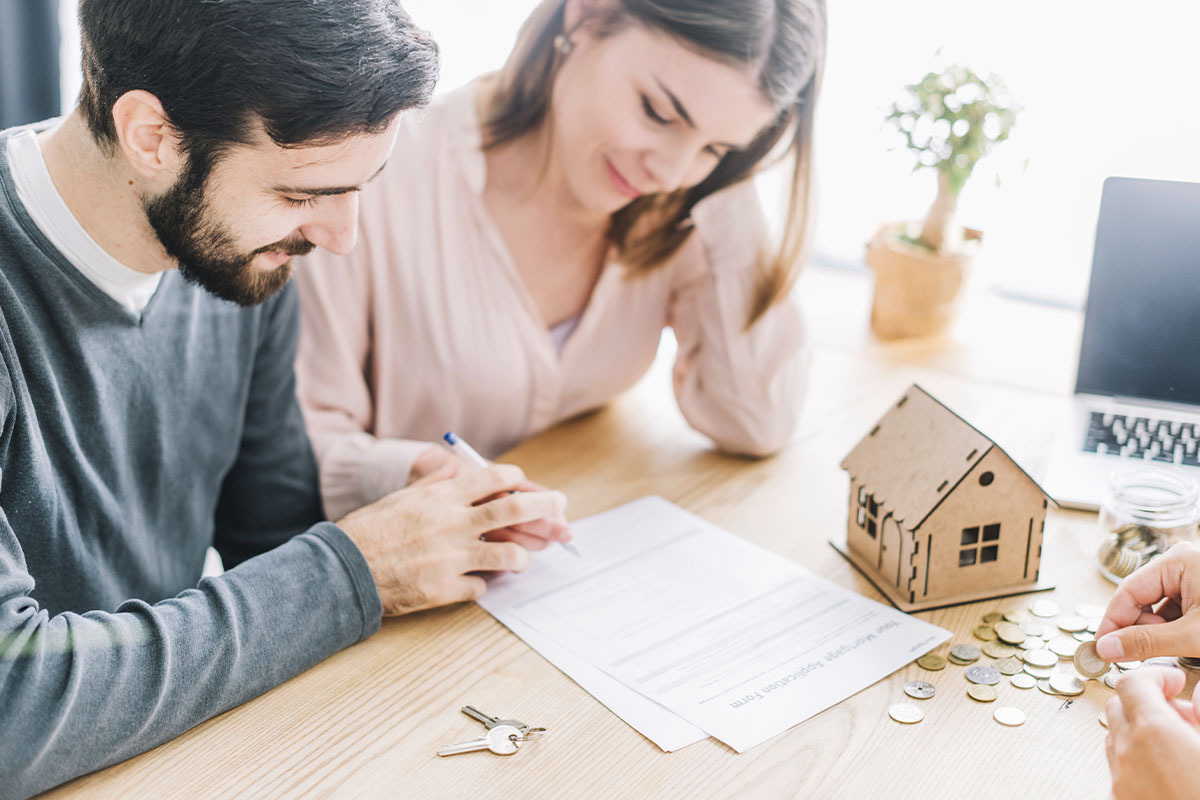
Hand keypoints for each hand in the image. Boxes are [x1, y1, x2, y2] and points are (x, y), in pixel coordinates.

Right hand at [337, 464, 567, 614]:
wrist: (344, 570)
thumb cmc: (369, 530)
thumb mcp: (400, 496)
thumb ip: (432, 484)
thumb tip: (451, 467)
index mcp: (441, 497)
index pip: (493, 479)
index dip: (517, 481)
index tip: (525, 485)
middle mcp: (451, 524)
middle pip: (512, 512)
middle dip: (544, 508)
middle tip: (561, 508)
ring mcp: (450, 558)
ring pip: (507, 556)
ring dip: (521, 557)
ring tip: (524, 559)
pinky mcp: (445, 589)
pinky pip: (480, 587)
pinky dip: (481, 584)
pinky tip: (476, 582)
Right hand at [1095, 542, 1199, 661]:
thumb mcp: (1193, 637)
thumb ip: (1146, 642)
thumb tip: (1106, 648)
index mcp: (1179, 561)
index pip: (1128, 591)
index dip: (1113, 623)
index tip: (1103, 648)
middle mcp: (1182, 562)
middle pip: (1140, 598)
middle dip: (1140, 628)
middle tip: (1141, 654)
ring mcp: (1192, 576)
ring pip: (1156, 607)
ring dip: (1157, 631)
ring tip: (1176, 647)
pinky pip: (1173, 610)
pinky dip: (1172, 630)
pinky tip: (1182, 642)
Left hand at [1106, 667, 1199, 799]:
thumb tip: (1199, 697)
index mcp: (1154, 732)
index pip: (1133, 683)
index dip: (1155, 676)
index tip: (1175, 680)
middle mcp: (1128, 753)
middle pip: (1120, 706)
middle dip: (1147, 701)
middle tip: (1182, 713)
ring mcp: (1122, 780)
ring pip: (1117, 737)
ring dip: (1142, 730)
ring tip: (1180, 744)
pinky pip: (1121, 768)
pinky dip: (1138, 758)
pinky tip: (1170, 771)